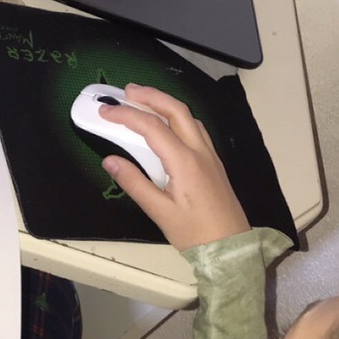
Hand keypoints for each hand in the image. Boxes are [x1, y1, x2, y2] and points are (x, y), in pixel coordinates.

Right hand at [101, 84, 249, 249]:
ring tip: (144, 101)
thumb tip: (111, 161)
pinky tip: (168, 124)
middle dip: (151, 95)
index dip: (127, 115)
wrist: (231, 247)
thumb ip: (134, 183)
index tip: (106, 113)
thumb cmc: (196, 233)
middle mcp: (200, 151)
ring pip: (189, 117)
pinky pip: (196, 129)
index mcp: (185, 161)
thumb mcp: (159, 212)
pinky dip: (178, 117)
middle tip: (127, 91)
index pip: (152, 127)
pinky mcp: (214, 163)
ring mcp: (210, 155)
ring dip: (166, 103)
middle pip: (176, 110)